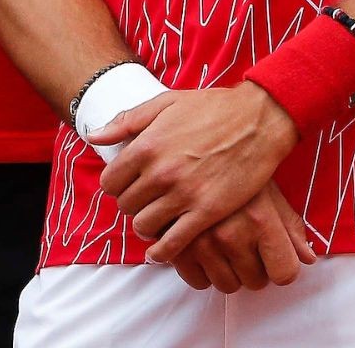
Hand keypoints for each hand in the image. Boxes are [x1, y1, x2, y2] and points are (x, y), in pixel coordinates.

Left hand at [90, 83, 299, 260]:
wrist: (260, 119)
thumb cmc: (214, 108)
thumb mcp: (167, 103)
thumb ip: (128, 121)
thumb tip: (94, 136)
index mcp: (148, 144)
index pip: (110, 182)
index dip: (118, 185)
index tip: (130, 184)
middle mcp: (161, 171)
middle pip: (126, 205)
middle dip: (133, 203)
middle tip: (147, 200)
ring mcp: (184, 193)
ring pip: (144, 226)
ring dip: (148, 225)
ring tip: (158, 218)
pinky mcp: (206, 211)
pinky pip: (171, 244)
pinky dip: (162, 251)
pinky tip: (162, 248)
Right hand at [165, 182, 317, 292]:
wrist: (191, 146)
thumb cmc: (237, 167)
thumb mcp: (268, 191)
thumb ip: (290, 226)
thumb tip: (309, 258)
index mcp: (260, 219)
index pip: (284, 272)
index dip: (281, 266)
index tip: (274, 257)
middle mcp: (232, 234)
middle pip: (256, 281)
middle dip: (254, 267)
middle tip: (246, 244)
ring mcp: (202, 243)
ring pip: (227, 285)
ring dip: (229, 271)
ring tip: (225, 244)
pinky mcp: (177, 247)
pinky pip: (198, 282)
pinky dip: (203, 271)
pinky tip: (206, 250)